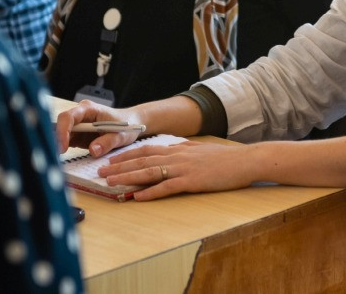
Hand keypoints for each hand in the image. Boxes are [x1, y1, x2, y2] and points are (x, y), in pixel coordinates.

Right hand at [55, 99, 143, 155]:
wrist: (130, 124)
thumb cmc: (127, 125)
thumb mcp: (121, 135)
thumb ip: (108, 142)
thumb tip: (92, 150)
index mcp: (89, 109)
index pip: (69, 117)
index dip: (62, 131)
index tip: (63, 147)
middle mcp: (79, 115)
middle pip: (59, 125)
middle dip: (56, 140)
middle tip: (56, 157)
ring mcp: (77, 125)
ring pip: (59, 134)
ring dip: (57, 146)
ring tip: (57, 160)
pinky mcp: (77, 135)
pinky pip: (65, 142)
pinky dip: (63, 150)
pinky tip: (62, 159)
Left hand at [99, 140, 258, 200]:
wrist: (246, 160)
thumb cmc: (226, 158)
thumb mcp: (202, 150)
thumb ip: (185, 150)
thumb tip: (172, 150)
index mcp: (179, 149)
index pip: (147, 150)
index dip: (127, 155)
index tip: (111, 160)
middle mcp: (177, 156)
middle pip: (142, 160)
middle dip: (119, 166)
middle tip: (100, 171)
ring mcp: (184, 168)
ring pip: (149, 171)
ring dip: (128, 177)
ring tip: (110, 182)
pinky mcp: (192, 181)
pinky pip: (166, 187)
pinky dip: (150, 192)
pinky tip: (137, 196)